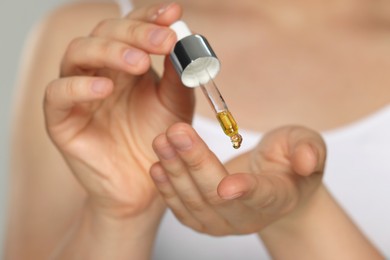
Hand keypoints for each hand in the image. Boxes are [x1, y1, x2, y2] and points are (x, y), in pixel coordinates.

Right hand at [43, 3, 193, 217]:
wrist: (144, 183)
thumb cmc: (157, 140)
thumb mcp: (176, 105)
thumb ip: (178, 76)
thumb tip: (183, 42)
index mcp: (126, 63)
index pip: (131, 27)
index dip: (149, 17)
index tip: (173, 14)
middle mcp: (100, 71)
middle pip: (105, 33)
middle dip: (136, 32)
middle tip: (164, 40)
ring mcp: (78, 92)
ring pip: (78, 54)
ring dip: (109, 52)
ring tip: (139, 63)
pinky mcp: (62, 119)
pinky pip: (58, 94)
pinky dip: (78, 87)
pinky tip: (105, 89)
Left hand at [149, 123, 325, 235]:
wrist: (272, 180)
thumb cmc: (288, 160)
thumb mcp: (305, 145)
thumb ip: (309, 150)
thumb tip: (307, 160)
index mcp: (278, 198)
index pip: (262, 196)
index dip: (245, 191)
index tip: (226, 184)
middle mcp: (249, 217)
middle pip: (218, 197)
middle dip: (195, 163)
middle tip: (177, 132)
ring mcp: (223, 223)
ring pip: (195, 203)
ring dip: (175, 171)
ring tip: (162, 141)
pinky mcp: (203, 220)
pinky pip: (182, 210)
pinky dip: (168, 188)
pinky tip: (158, 166)